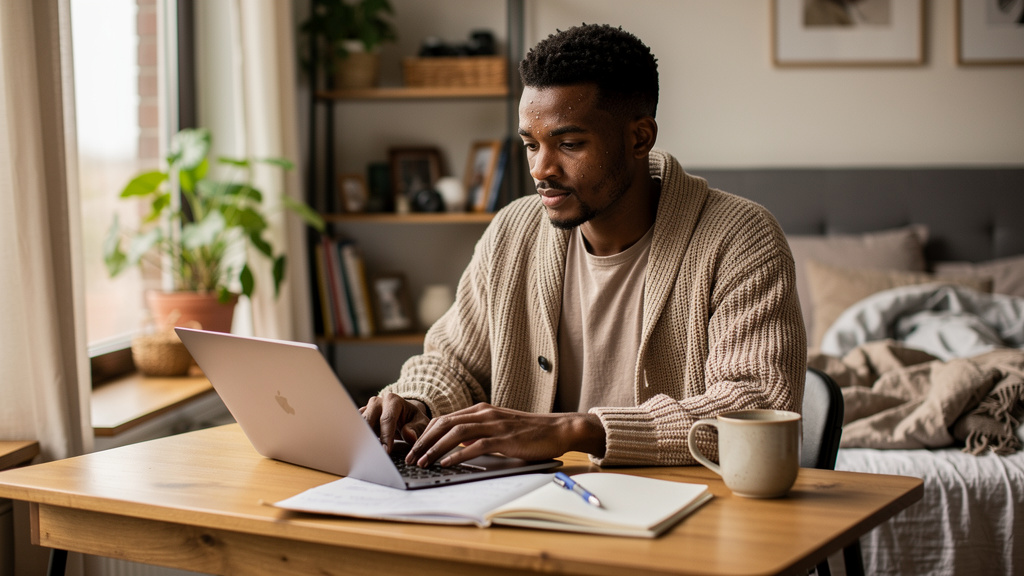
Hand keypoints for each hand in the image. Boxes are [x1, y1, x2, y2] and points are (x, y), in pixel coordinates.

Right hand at [359, 392, 430, 453]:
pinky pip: (356, 427)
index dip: (386, 436)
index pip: (387, 419)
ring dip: (362, 438)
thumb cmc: (414, 420)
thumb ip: (416, 429)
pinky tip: (361, 449)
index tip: (386, 451)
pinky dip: (358, 438)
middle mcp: (378, 402)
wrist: (406, 415)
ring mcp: (368, 409)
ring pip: (360, 423)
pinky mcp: (362, 417)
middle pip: (369, 419)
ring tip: (365, 453)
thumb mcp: (421, 423)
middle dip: (370, 437)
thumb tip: (409, 436)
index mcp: (393, 400)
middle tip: (373, 454)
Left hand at [405, 403, 605, 466]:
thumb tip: (458, 445)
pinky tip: (447, 463)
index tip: (414, 447)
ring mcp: (494, 424)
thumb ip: (479, 433)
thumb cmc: (530, 432)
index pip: (445, 419)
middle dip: (424, 441)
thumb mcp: (500, 428)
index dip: (426, 433)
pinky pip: (475, 445)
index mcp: (481, 410)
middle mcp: (485, 413)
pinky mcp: (504, 438)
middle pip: (445, 424)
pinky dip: (458, 454)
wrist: (558, 429)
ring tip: (423, 461)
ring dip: (436, 448)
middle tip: (411, 457)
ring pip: (456, 433)